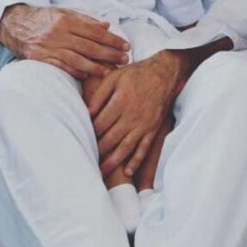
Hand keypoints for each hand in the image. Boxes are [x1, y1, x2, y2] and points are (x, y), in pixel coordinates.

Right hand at [0, 4, 129, 78]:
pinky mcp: (39, 58)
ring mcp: (48, 47)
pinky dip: (75, 71)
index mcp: (66, 20)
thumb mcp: (64, 13)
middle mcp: (58, 34)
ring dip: (95, 67)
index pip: (95, 32)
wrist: (14, 23)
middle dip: (109, 54)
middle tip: (124, 59)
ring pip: (76, 59)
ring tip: (110, 71)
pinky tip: (88, 74)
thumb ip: (85, 20)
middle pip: (89, 46)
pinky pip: (61, 67)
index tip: (126, 46)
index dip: (112, 40)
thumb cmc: (44, 18)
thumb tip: (107, 26)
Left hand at [87, 50, 194, 176]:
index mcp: (121, 102)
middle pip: (111, 139)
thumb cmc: (136, 74)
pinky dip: (136, 161)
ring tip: (101, 172)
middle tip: (85, 161)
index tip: (80, 141)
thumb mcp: (114, 77)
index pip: (100, 124)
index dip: (89, 134)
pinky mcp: (153, 129)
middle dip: (97, 151)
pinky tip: (127, 171)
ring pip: (126, 148)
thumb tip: (86, 113)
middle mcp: (132, 116)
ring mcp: (144, 125)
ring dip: (113, 162)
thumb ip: (99, 95)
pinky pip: (144, 148)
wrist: (165, 73)